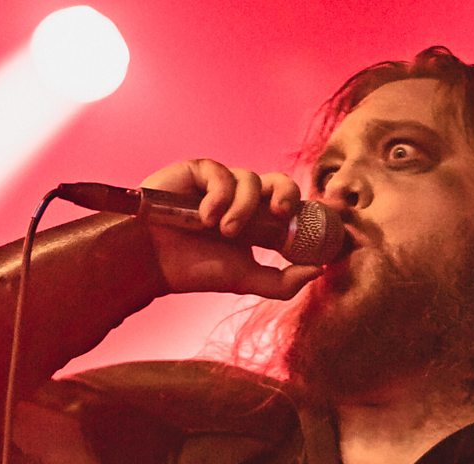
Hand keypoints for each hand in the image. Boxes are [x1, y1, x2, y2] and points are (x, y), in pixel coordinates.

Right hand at [140, 159, 323, 298]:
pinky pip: (222, 173)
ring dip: (242, 208)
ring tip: (223, 231)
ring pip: (251, 180)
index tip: (321, 217)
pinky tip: (205, 216)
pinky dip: (219, 196)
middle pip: (281, 181)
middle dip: (286, 194)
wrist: (152, 261)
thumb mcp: (245, 279)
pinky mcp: (200, 171)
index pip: (291, 206)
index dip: (307, 207)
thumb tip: (319, 270)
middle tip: (278, 214)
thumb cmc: (194, 268)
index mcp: (258, 220)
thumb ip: (282, 281)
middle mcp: (243, 198)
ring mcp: (222, 183)